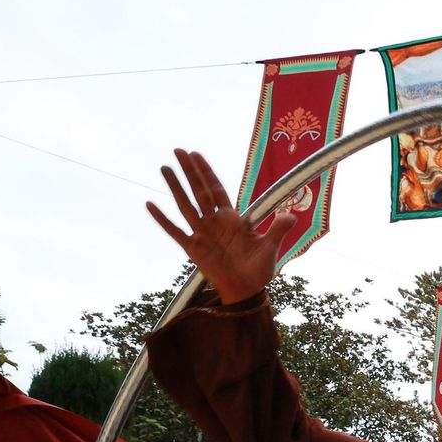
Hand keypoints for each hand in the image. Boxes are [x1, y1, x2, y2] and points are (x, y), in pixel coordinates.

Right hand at [146, 149, 294, 304]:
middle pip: (198, 190)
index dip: (206, 171)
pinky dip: (162, 219)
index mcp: (231, 218)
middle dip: (189, 171)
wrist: (247, 291)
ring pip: (185, 205)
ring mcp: (202, 234)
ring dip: (175, 187)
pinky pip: (175, 231)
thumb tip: (291, 215)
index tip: (195, 154)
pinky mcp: (193, 249)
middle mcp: (214, 222)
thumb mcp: (270, 247)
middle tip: (178, 150)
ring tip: (164, 167)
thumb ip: (278, 229)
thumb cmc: (258, 269)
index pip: (216, 188)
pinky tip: (150, 204)